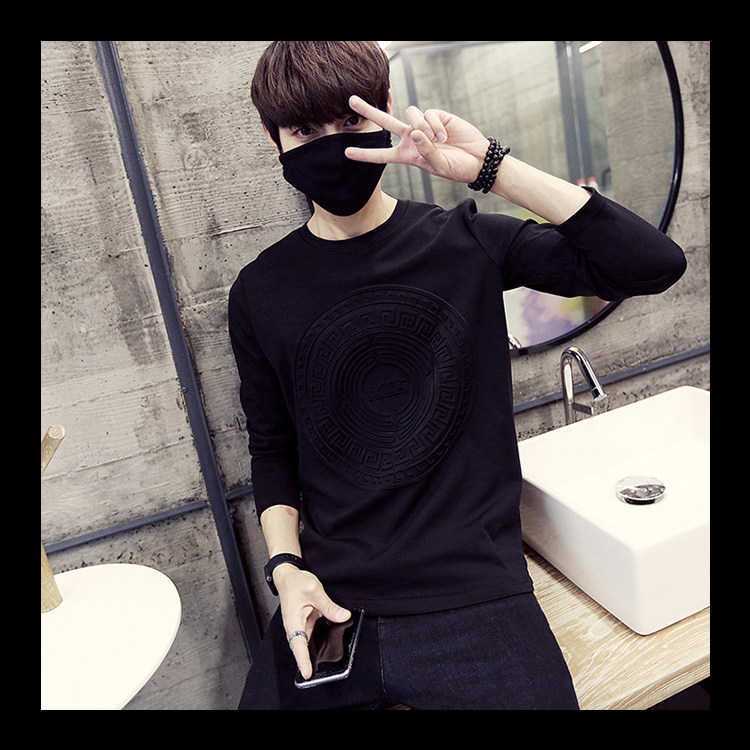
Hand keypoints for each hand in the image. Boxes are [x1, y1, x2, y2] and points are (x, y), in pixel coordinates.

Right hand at [274, 564, 350, 679]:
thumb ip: (329, 605)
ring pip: (308, 644)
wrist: (288, 577)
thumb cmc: (296, 583)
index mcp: (293, 620)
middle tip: (323, 673)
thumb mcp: (315, 590)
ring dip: (317, 651)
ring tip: (330, 658)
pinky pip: (312, 636)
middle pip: (303, 649)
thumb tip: (343, 616)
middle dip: (311, 661)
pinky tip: (329, 640)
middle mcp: (294, 627)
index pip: (298, 645)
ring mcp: (299, 627)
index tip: (307, 674)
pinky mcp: (304, 626)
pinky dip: (320, 639)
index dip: (303, 661)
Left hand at [345, 95, 490, 183]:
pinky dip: (436, 126)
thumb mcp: (439, 167)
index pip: (382, 155)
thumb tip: (415, 132)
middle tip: (351, 100)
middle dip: (369, 111)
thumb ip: (425, 152)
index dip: (365, 154)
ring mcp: (422, 125)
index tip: (347, 152)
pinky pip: (427, 114)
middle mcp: (411, 138)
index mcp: (407, 155)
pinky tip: (445, 135)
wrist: (476, 158)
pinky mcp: (435, 115)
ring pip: (410, 115)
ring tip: (438, 140)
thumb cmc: (457, 167)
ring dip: (423, 127)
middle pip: (385, 122)